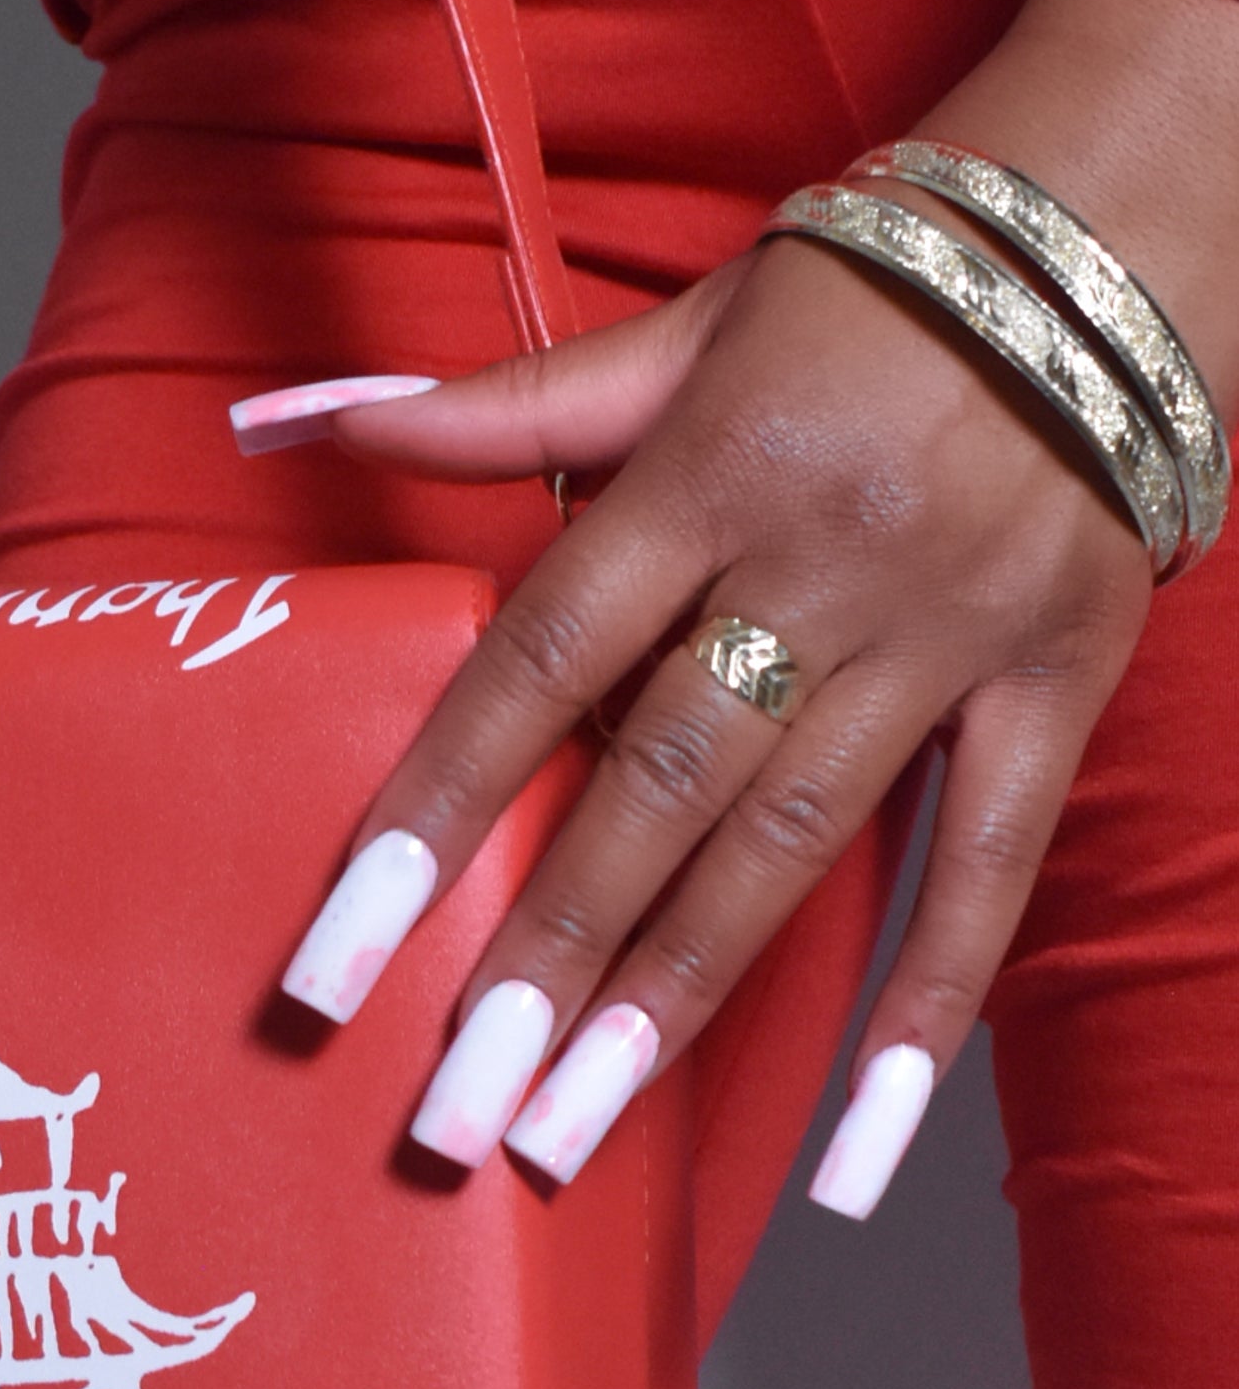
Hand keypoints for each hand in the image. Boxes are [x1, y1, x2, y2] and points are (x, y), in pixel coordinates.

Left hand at [277, 0, 1238, 1210]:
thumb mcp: (673, 331)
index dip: (432, 814)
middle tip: (450, 1114)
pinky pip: (990, 869)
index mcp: (706, 472)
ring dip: (681, 997)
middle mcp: (818, 564)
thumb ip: (484, 411)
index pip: (536, 665)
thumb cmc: (859, 287)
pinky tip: (861, 1151)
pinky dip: (928, 1009)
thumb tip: (276, 414)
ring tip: (575, 1130)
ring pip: (799, 846)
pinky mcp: (1052, 687)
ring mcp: (944, 636)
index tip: (340, 961)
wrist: (1111, 236)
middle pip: (658, 788)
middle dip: (545, 958)